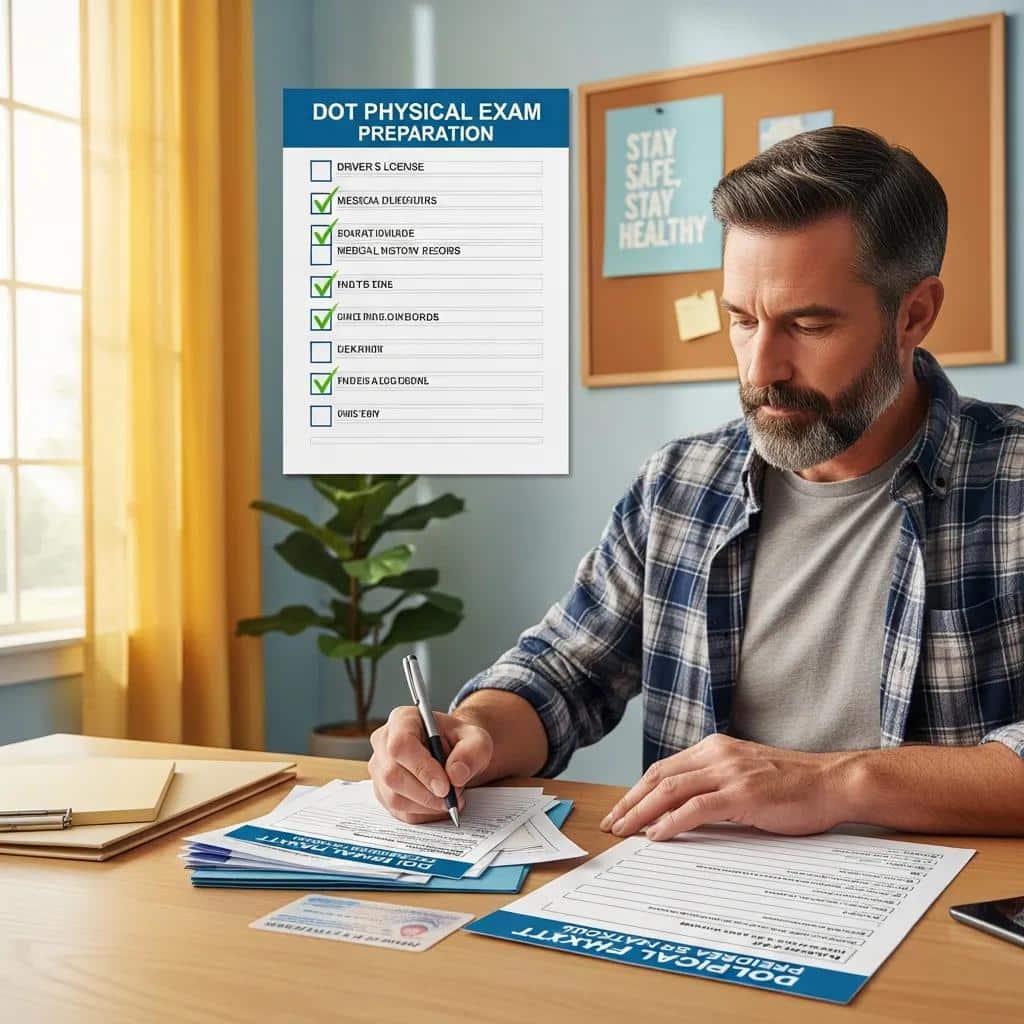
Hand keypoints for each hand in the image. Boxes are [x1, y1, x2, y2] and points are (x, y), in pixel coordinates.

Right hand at [368, 706, 494, 822]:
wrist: (454, 753)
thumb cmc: (460, 742)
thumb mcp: (477, 740)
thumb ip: (472, 752)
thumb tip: (455, 774)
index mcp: (402, 719)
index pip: (401, 745)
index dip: (421, 768)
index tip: (445, 787)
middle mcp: (384, 742)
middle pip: (393, 775)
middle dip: (427, 793)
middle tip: (453, 797)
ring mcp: (380, 769)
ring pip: (394, 798)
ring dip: (427, 805)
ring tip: (450, 798)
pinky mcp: (382, 792)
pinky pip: (399, 812)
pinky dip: (423, 814)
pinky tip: (439, 804)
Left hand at [599, 733, 857, 839]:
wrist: (833, 783)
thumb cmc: (794, 786)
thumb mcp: (746, 777)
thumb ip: (715, 786)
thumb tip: (680, 813)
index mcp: (715, 748)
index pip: (664, 768)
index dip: (638, 790)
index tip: (621, 809)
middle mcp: (717, 754)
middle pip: (659, 776)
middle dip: (630, 801)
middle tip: (611, 823)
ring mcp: (729, 771)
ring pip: (670, 789)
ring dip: (641, 812)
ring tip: (624, 831)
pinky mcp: (743, 793)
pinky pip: (695, 807)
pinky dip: (671, 821)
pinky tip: (656, 835)